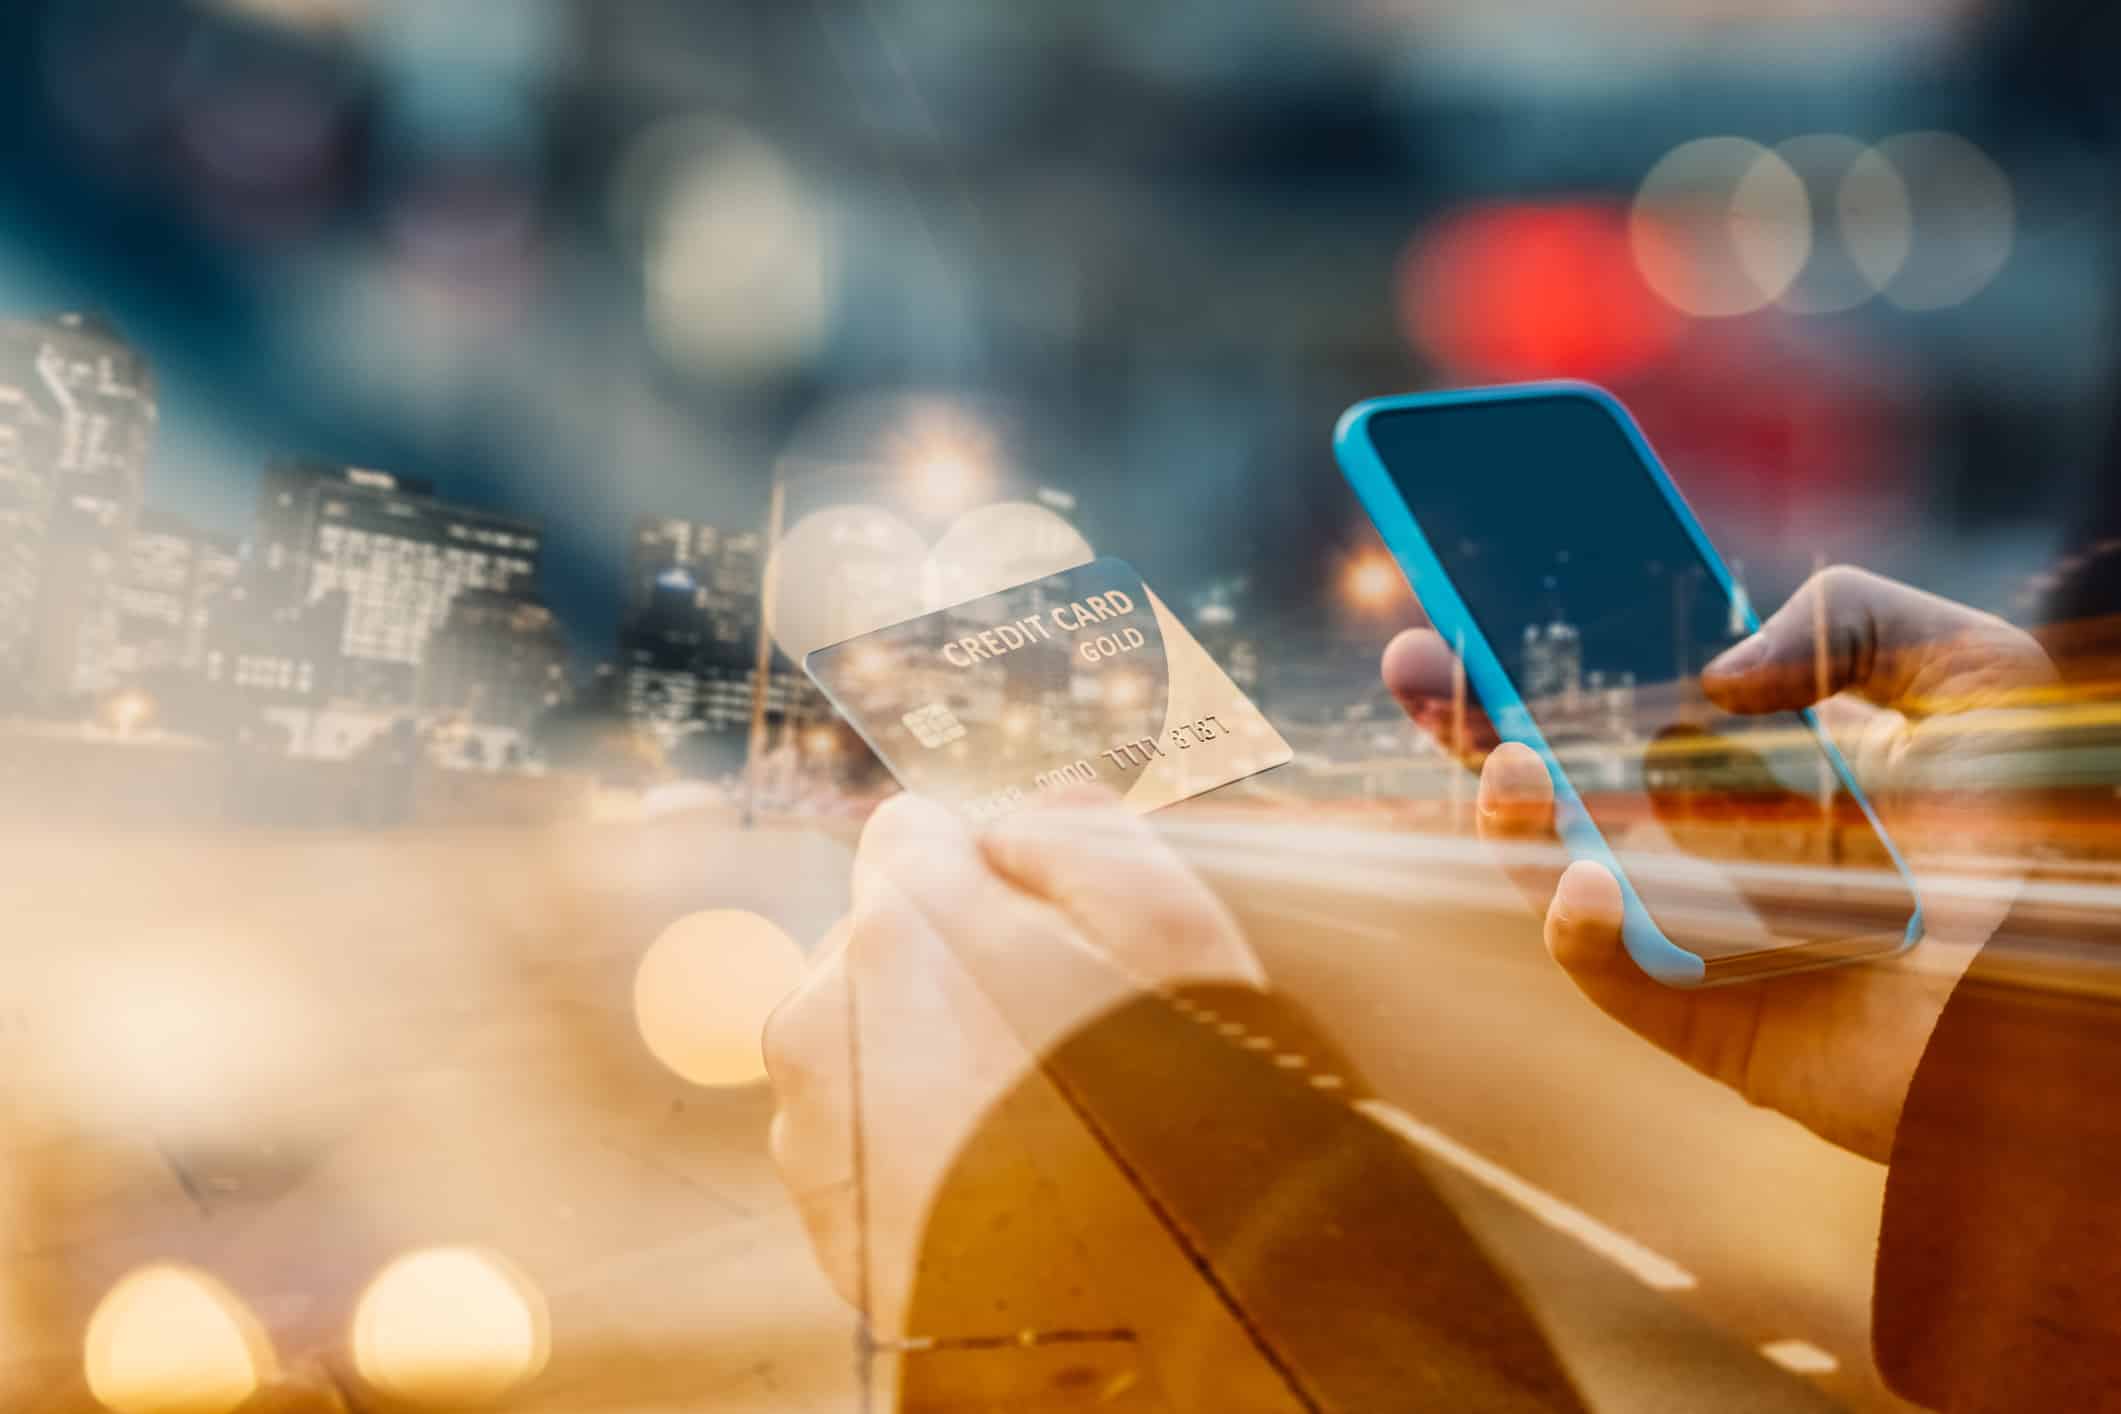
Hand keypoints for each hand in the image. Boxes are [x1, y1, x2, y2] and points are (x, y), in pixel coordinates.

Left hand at [762, 790, 1260, 1329]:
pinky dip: (914, 1148)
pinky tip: (1003, 1180)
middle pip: (879, 939)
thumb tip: (1009, 822)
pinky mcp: (825, 1220)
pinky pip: (860, 1143)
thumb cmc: (1179, 1108)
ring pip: (862, 1042)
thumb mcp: (1172, 925)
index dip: (989, 868)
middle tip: (1053, 1028)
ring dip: (927, 1057)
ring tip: (1037, 1119)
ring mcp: (813, 1128)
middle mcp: (823, 1014)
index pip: (912, 832)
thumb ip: (1076, 834)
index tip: (1045, 918)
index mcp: (903, 924)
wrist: (1155, 1312)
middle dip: (951, 962)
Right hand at [1384, 566, 2055, 1161]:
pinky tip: (1583, 890)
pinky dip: (1577, 937)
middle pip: (1559, 775)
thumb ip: (1854, 614)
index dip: (1547, 650)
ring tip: (1508, 766)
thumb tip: (1712, 679)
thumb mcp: (1977, 673)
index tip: (1480, 601)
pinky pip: (1608, 976)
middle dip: (1474, 720)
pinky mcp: (1700, 1018)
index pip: (1626, 693)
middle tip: (1415, 666)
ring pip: (1554, 872)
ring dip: (1507, 821)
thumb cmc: (2046, 839)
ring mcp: (1695, 930)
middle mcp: (1713, 839)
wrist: (2072, 1005)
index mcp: (1763, 755)